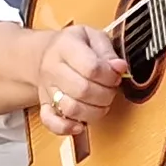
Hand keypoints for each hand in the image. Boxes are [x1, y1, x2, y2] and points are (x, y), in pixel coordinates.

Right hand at [29, 24, 129, 139]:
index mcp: (65, 47)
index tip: (117, 75)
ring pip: (71, 109)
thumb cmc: (75, 45)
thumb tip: (120, 67)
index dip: (110, 76)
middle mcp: (52, 68)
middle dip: (106, 94)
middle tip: (111, 89)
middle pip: (82, 90)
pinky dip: (66, 128)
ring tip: (101, 103)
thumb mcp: (93, 37)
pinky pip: (51, 122)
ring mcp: (47, 89)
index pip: (91, 68)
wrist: (48, 53)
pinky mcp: (45, 106)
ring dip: (94, 111)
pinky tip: (80, 125)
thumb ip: (108, 51)